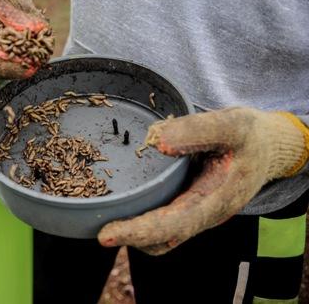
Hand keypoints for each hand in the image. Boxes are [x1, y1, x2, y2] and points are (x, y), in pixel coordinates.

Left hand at [98, 107, 308, 254]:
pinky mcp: (188, 204)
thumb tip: (156, 141)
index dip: (138, 231)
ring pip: (160, 234)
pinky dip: (141, 216)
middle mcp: (203, 214)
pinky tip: (123, 198)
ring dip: (135, 230)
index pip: (172, 226)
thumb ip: (198, 130)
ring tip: (105, 215)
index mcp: (215, 201)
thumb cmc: (251, 137)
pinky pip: (162, 219)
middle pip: (161, 239)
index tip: (107, 234)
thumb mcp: (233, 124)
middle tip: (97, 228)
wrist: (267, 146)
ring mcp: (195, 212)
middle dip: (130, 235)